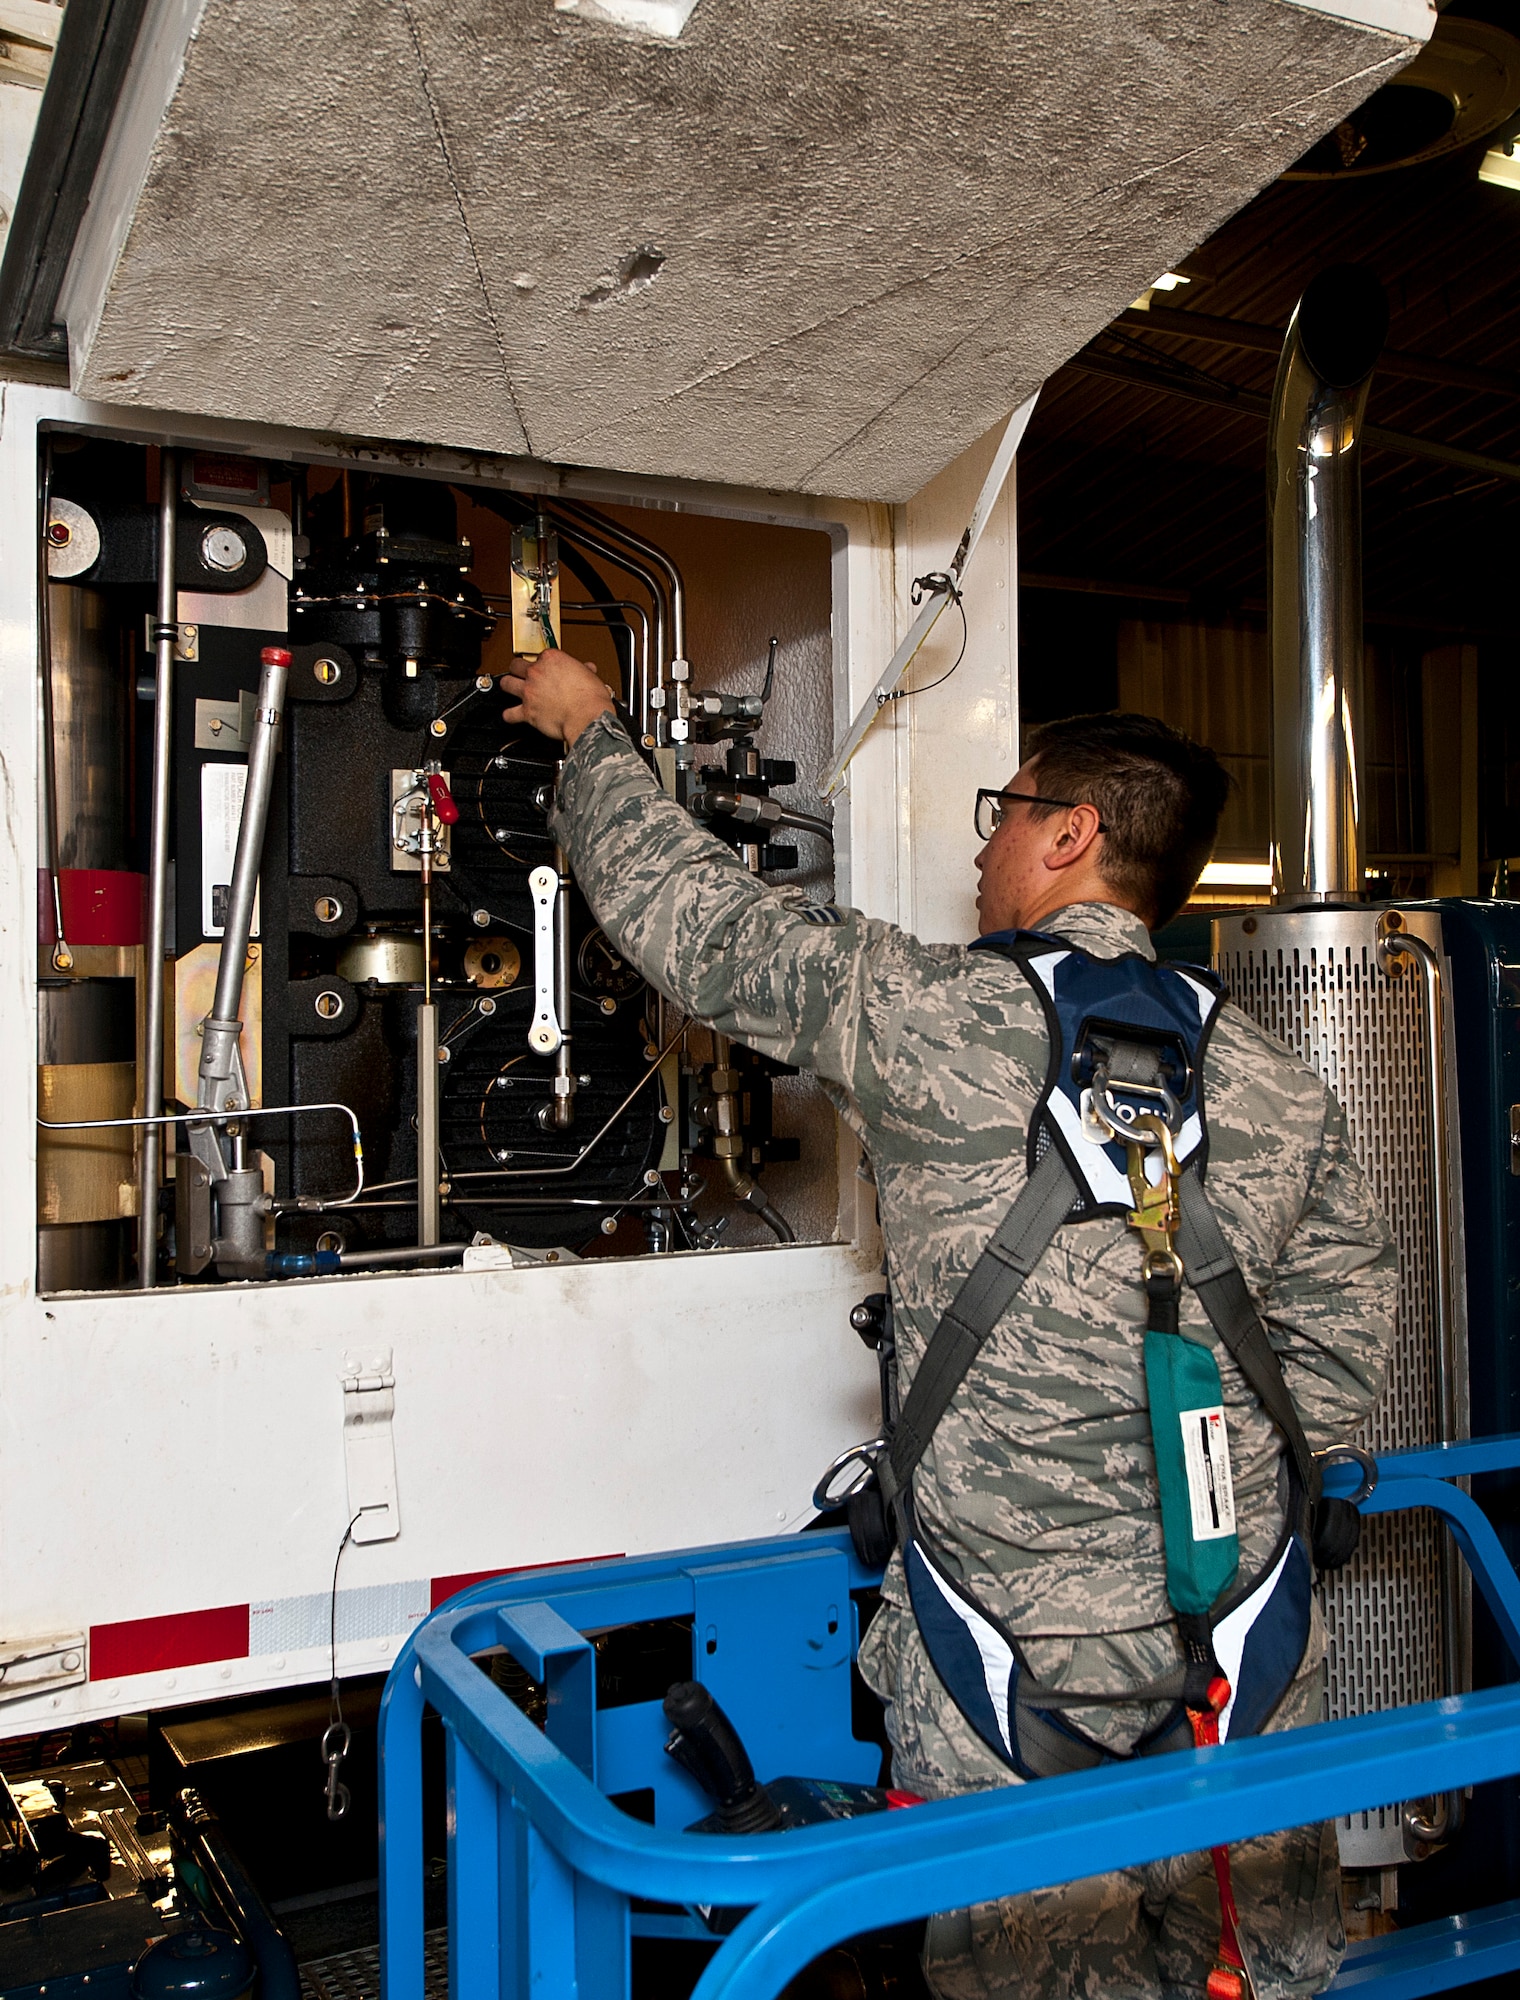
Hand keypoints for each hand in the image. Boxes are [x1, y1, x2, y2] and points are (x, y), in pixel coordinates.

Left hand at [499, 648, 614, 747]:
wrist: (587, 718)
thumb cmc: (591, 699)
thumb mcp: (591, 677)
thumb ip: (584, 671)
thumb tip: (587, 669)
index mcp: (551, 659)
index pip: (540, 655)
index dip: (543, 663)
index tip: (547, 668)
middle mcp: (537, 673)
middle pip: (516, 665)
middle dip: (518, 668)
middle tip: (521, 672)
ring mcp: (529, 692)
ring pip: (506, 683)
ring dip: (508, 685)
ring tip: (510, 687)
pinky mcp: (527, 711)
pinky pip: (509, 713)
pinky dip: (509, 715)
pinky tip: (511, 715)